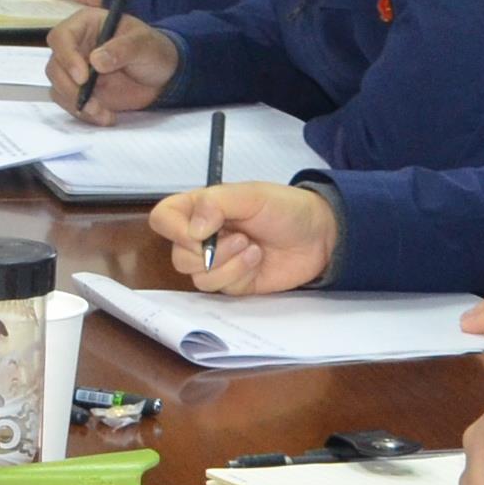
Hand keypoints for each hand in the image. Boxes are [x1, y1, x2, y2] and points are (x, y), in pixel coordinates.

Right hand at [46, 14, 175, 123]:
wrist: (163, 76)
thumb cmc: (154, 50)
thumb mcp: (144, 44)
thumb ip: (122, 49)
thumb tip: (96, 60)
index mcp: (86, 24)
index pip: (61, 37)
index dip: (67, 56)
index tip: (82, 78)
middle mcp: (75, 46)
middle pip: (55, 66)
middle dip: (70, 88)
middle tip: (92, 104)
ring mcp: (75, 69)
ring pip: (58, 86)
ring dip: (76, 104)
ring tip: (103, 114)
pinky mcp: (79, 90)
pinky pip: (69, 102)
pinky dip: (83, 114)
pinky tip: (105, 117)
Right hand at [147, 181, 332, 294]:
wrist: (320, 236)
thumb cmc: (285, 208)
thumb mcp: (251, 195)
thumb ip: (215, 204)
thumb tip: (192, 229)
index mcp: (199, 209)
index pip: (163, 219)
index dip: (172, 229)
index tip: (197, 234)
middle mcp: (202, 237)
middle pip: (178, 256)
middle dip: (209, 252)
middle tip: (240, 238)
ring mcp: (217, 263)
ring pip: (197, 278)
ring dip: (227, 264)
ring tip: (252, 248)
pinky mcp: (233, 283)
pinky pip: (220, 289)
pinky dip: (239, 274)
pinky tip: (257, 260)